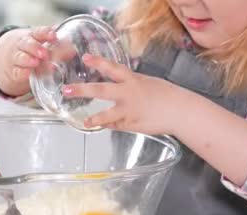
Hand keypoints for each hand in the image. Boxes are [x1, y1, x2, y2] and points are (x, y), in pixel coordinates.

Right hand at [0, 27, 56, 96]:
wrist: (11, 60)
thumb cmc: (34, 51)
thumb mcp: (44, 46)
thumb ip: (58, 48)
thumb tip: (74, 49)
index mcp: (33, 36)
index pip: (38, 32)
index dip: (46, 33)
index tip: (53, 36)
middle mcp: (24, 45)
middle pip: (28, 44)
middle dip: (36, 48)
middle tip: (45, 54)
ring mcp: (17, 58)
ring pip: (21, 57)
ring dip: (28, 60)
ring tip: (36, 62)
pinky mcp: (15, 72)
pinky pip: (17, 72)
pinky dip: (22, 72)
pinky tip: (28, 73)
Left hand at [62, 54, 198, 134]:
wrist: (180, 111)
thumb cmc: (167, 96)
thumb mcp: (147, 84)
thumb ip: (130, 87)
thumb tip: (117, 92)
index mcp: (133, 80)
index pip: (112, 68)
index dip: (98, 62)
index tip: (85, 58)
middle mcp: (128, 94)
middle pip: (100, 90)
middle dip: (81, 90)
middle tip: (66, 90)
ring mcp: (128, 110)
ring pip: (106, 115)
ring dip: (94, 119)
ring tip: (86, 122)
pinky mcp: (131, 124)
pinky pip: (116, 125)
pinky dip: (111, 125)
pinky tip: (107, 125)